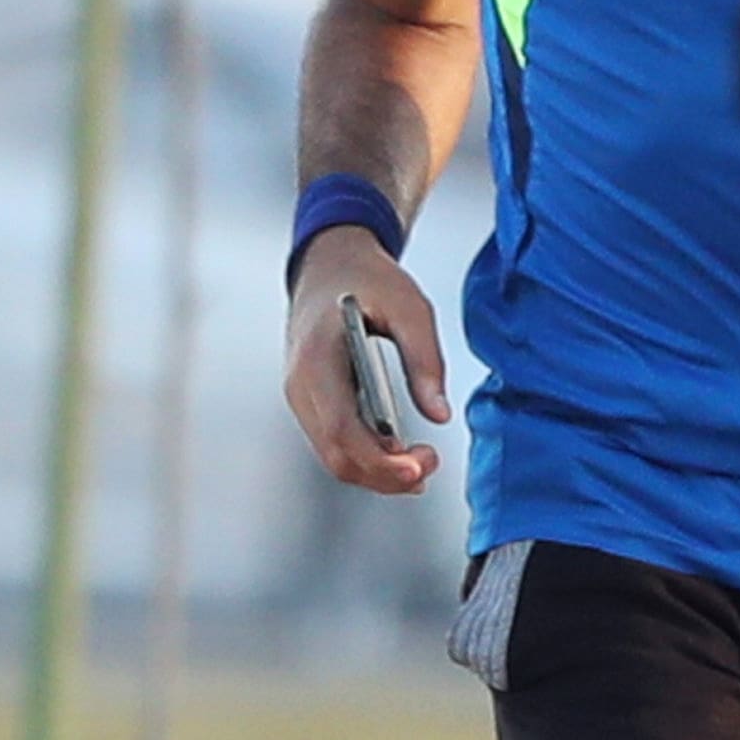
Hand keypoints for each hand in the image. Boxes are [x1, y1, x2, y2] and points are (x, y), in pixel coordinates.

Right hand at [283, 226, 450, 494]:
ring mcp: (302, 397)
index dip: (379, 460)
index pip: (341, 429)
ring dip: (378, 472)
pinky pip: (335, 444)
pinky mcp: (313, 402)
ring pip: (334, 457)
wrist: (331, 265)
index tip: (416, 469)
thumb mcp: (410, 307)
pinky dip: (368, 459)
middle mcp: (301, 384)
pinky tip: (399, 456)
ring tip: (422, 464)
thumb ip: (425, 360)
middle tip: (429, 467)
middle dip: (384, 475)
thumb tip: (438, 412)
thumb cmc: (366, 280)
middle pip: (337, 455)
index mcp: (318, 358)